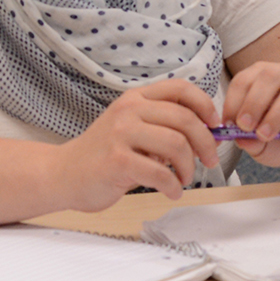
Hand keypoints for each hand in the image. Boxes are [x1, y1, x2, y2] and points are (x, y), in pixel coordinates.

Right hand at [55, 79, 219, 209]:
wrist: (63, 174)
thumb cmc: (103, 154)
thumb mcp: (131, 128)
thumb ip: (161, 125)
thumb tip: (207, 133)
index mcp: (134, 99)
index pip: (180, 89)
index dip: (206, 105)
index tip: (215, 126)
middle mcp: (128, 111)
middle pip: (185, 119)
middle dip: (206, 143)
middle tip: (209, 160)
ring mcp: (120, 135)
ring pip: (177, 145)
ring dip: (189, 167)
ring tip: (184, 178)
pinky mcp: (117, 161)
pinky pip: (161, 174)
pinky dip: (174, 187)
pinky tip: (171, 192)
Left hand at [221, 60, 279, 170]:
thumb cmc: (279, 139)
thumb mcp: (257, 143)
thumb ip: (247, 140)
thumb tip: (239, 136)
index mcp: (263, 78)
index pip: (245, 79)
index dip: (233, 100)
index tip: (228, 124)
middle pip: (270, 76)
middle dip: (253, 102)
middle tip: (245, 127)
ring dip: (276, 114)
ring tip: (265, 135)